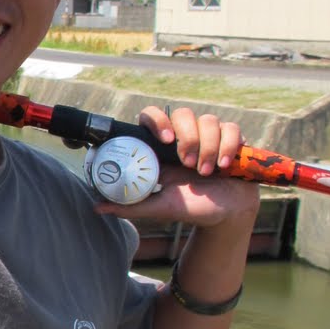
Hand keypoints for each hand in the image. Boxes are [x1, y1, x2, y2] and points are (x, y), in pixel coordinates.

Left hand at [95, 104, 260, 230]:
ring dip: (208, 147)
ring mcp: (209, 135)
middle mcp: (185, 136)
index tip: (166, 139)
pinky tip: (224, 166)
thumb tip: (97, 207)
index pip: (153, 116)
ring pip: (208, 120)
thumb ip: (132, 206)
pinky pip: (231, 128)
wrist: (227, 215)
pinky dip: (228, 147)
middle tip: (188, 164)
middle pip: (182, 113)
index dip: (157, 120)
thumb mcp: (160, 207)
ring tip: (206, 173)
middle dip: (188, 138)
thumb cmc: (192, 208)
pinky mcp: (231, 139)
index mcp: (164, 148)